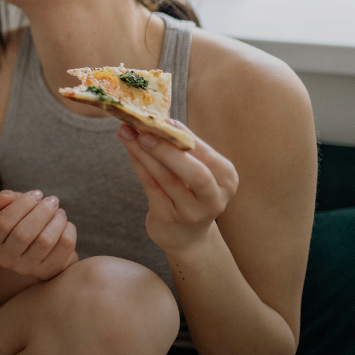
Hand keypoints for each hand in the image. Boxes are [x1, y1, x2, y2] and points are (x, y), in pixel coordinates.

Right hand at [0, 190, 78, 280]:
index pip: (2, 223)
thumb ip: (6, 199)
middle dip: (42, 211)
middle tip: (53, 200)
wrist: (43, 250)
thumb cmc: (25, 222)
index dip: (22, 205)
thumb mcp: (13, 208)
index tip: (37, 194)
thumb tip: (4, 199)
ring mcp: (27, 268)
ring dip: (57, 220)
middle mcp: (6, 258)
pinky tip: (66, 225)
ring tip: (60, 212)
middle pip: (24, 233)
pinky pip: (63, 247)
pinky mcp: (48, 272)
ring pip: (45, 241)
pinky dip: (68, 230)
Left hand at [118, 121, 238, 254]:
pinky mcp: (169, 218)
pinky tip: (129, 149)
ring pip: (167, 179)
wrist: (186, 236)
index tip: (162, 119)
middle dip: (167, 149)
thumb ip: (184, 148)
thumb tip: (161, 119)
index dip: (184, 136)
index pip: (206, 154)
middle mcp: (214, 198)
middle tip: (143, 130)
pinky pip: (151, 187)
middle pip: (194, 173)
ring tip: (127, 133)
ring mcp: (192, 212)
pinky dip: (139, 165)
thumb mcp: (197, 170)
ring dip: (144, 153)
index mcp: (227, 179)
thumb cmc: (190, 192)